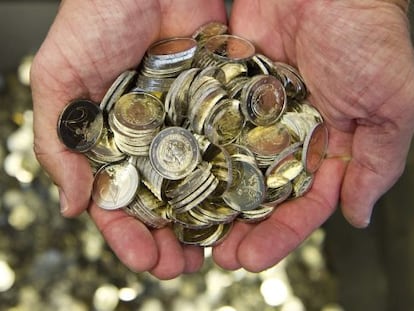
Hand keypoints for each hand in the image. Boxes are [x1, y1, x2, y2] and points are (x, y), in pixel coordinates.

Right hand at [30, 0, 226, 278]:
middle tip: (184, 267)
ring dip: (208, 220)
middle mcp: (153, 141)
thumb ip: (60, 142)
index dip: (129, 236)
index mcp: (113, 144)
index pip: (118, 202)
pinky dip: (237, 175)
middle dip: (172, 239)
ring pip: (200, 184)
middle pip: (164, 203)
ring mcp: (188, 126)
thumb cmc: (94, 19)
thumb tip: (73, 205)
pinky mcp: (218, 106)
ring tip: (219, 249)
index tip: (144, 260)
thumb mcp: (59, 80)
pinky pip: (229, 146)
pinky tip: (245, 202)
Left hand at [213, 0, 413, 270]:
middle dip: (240, 227)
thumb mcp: (391, 104)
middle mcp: (288, 138)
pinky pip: (210, 127)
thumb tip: (357, 214)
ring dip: (212, 199)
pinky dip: (194, 151)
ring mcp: (255, 117)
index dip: (280, 234)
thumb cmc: (368, 35)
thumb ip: (377, 161)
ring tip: (189, 229)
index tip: (252, 258)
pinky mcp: (229, 92)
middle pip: (261, 194)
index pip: (303, 205)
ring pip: (231, 167)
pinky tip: (175, 176)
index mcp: (327, 148)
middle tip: (217, 256)